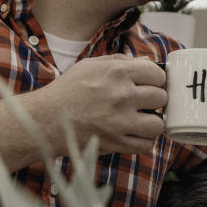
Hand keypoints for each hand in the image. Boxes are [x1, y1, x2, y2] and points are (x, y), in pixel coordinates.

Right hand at [28, 55, 166, 155]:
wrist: (45, 119)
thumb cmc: (67, 91)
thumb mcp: (90, 66)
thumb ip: (119, 61)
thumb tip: (144, 62)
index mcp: (117, 72)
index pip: (157, 74)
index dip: (156, 79)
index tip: (150, 84)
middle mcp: (122, 95)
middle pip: (161, 98)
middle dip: (154, 100)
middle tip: (144, 103)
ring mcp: (120, 121)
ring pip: (158, 124)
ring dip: (151, 123)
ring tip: (141, 121)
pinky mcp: (116, 142)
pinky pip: (145, 145)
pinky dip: (142, 141)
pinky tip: (133, 135)